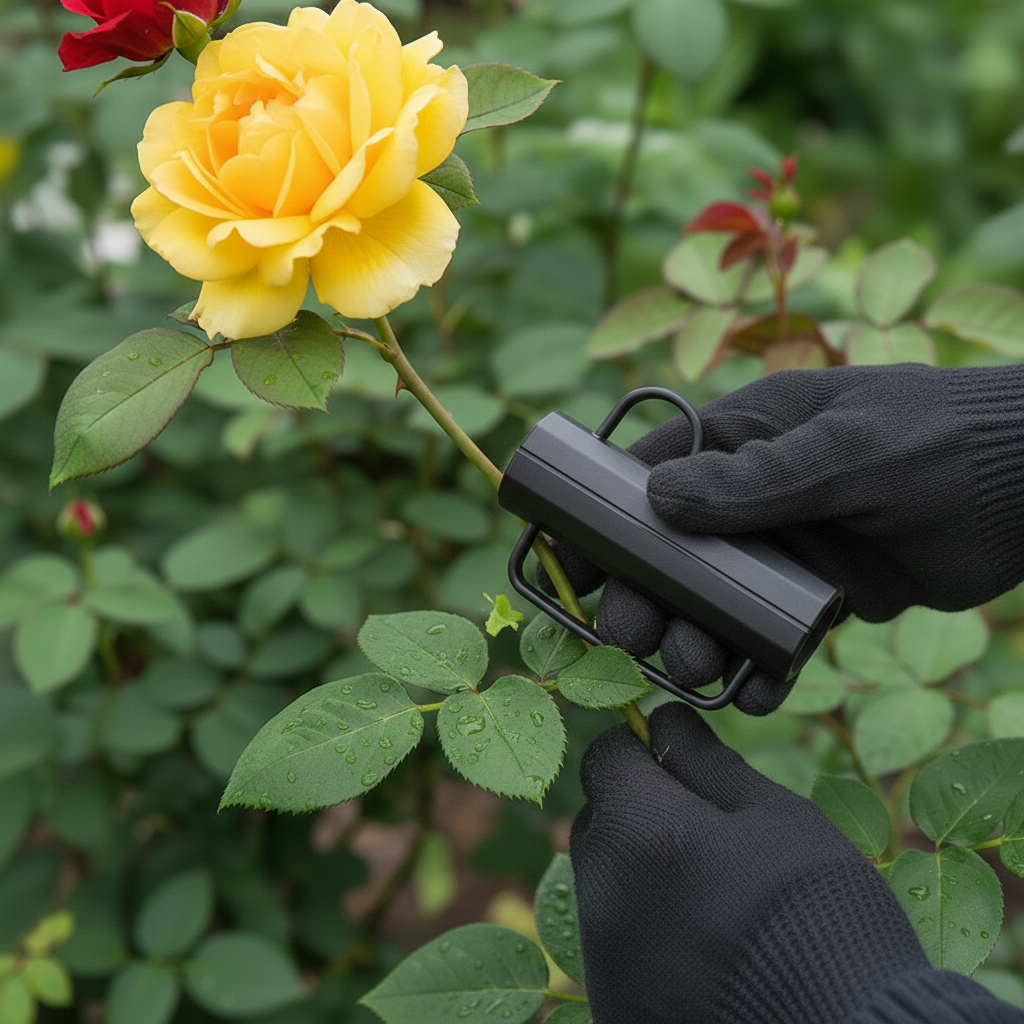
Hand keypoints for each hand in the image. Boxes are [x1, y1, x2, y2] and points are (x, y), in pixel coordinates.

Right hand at [545, 363, 1023, 712]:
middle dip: (644, 595)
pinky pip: (769, 638)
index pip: (651, 472)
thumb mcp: (848, 452)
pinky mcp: (821, 599)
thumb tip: (656, 499)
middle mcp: (753, 496)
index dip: (605, 517)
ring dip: (693, 637)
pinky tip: (750, 692)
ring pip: (714, 601)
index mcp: (747, 438)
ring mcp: (785, 549)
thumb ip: (759, 478)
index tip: (574, 564)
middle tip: (631, 636)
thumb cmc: (940, 442)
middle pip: (672, 550)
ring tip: (691, 666)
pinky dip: (755, 668)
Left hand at [570, 702, 929, 1023]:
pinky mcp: (613, 1003)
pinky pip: (616, 944)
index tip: (682, 762)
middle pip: (600, 821)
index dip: (643, 749)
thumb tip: (663, 721)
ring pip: (606, 884)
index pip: (606, 756)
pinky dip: (647, 931)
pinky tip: (704, 946)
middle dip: (641, 811)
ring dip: (643, 872)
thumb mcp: (778, 816)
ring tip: (714, 896)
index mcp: (637, 830)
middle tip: (710, 833)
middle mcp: (601, 892)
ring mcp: (601, 957)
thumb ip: (707, 762)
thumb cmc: (819, 911)